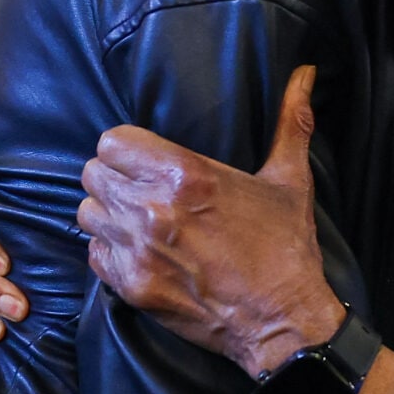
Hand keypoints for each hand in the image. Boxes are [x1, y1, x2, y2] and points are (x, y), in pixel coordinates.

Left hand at [79, 66, 340, 378]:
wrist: (283, 321)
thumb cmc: (287, 248)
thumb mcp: (290, 179)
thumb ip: (290, 121)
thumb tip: (305, 73)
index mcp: (186, 174)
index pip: (112, 141)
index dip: (125, 149)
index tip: (143, 161)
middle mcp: (153, 209)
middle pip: (93, 174)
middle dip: (114, 179)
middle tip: (140, 191)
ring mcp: (138, 251)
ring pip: (87, 214)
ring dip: (108, 215)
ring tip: (137, 221)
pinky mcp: (132, 287)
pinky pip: (94, 255)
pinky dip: (110, 252)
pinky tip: (139, 252)